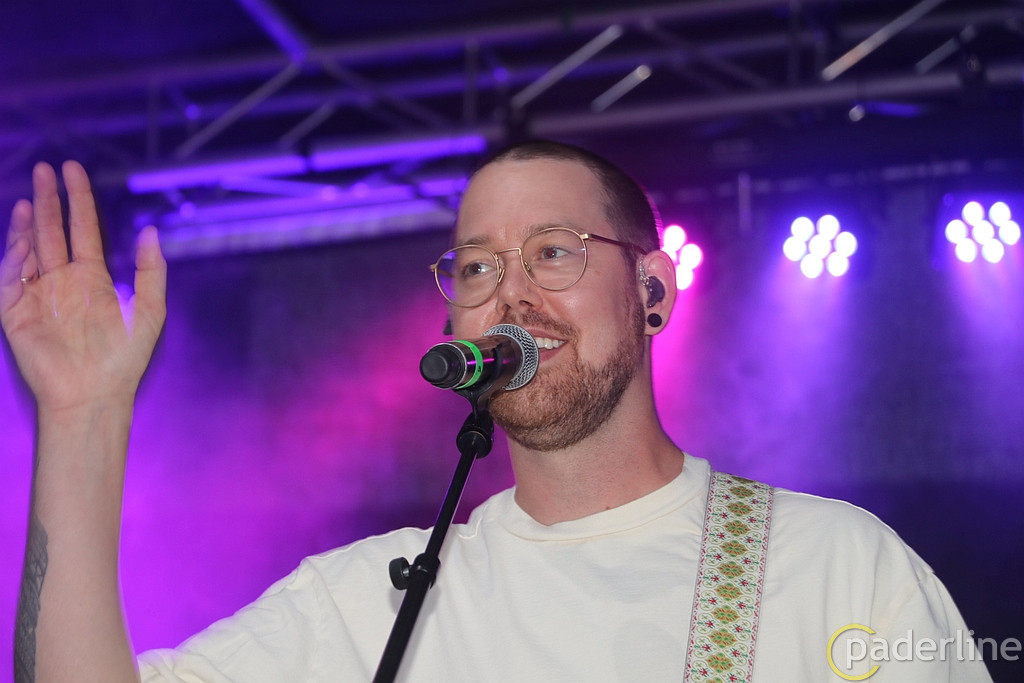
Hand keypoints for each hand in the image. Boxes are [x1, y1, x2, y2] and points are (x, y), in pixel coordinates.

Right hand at [0, 161, 165, 411]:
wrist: (95, 394)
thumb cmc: (125, 358)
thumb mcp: (150, 310)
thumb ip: (150, 270)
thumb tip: (151, 231)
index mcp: (92, 277)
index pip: (82, 228)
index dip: (78, 199)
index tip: (72, 169)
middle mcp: (63, 280)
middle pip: (51, 230)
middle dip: (48, 199)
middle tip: (45, 169)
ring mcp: (38, 294)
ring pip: (28, 249)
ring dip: (27, 223)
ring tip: (30, 197)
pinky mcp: (15, 312)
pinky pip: (10, 279)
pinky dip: (14, 258)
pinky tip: (24, 241)